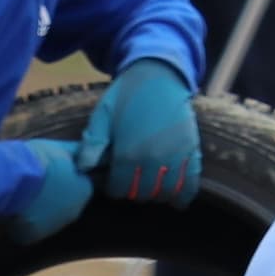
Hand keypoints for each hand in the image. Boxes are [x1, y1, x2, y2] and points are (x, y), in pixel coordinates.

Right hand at [2, 138, 93, 243]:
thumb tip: (84, 154)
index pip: (81, 186)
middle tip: (38, 184)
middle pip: (66, 205)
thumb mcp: (60, 150)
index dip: (68, 178)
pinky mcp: (31, 237)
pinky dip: (24, 220)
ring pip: (48, 218)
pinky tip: (15, 209)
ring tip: (24, 196)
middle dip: (55, 196)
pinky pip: (30, 228)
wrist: (13, 178)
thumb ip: (75, 155)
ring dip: (41, 209)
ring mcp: (52, 228)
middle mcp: (73, 214)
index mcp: (84, 192)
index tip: (55, 171)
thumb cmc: (38, 160)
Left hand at [72, 58, 198, 206]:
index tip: (113, 182)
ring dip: (157, 195)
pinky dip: (184, 196)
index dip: (114, 189)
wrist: (160, 75)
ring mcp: (175, 157)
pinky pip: (191, 183)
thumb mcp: (103, 115)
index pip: (119, 189)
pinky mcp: (191, 151)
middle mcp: (153, 159)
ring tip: (151, 188)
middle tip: (131, 183)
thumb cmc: (127, 95)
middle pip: (142, 194)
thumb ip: (92, 143)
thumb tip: (83, 169)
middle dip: (134, 193)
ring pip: (166, 192)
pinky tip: (177, 200)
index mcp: (128, 153)